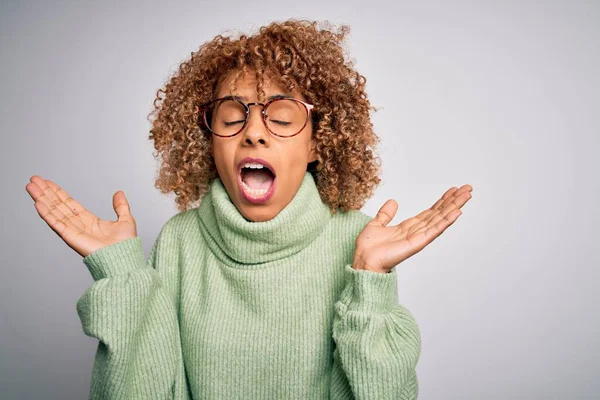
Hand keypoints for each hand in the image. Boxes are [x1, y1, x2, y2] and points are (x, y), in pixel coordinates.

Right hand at [25, 175, 137, 257]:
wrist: (123, 258)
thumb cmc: (125, 245)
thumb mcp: (125, 220)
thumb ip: (121, 206)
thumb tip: (119, 193)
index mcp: (89, 221)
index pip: (69, 203)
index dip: (58, 193)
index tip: (48, 183)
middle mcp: (78, 225)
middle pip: (58, 205)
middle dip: (46, 192)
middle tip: (34, 180)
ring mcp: (72, 230)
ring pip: (53, 211)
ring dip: (41, 198)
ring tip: (31, 187)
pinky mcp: (70, 237)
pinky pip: (55, 222)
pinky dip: (46, 213)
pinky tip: (37, 203)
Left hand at [353, 184, 472, 272]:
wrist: (363, 261)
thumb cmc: (368, 249)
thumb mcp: (376, 224)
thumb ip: (385, 214)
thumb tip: (393, 201)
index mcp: (408, 227)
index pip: (430, 212)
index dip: (442, 201)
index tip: (453, 190)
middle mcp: (417, 231)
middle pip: (439, 213)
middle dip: (453, 201)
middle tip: (467, 189)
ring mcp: (419, 237)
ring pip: (440, 219)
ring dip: (454, 207)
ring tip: (466, 195)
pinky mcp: (418, 243)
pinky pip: (435, 230)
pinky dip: (446, 221)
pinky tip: (457, 212)